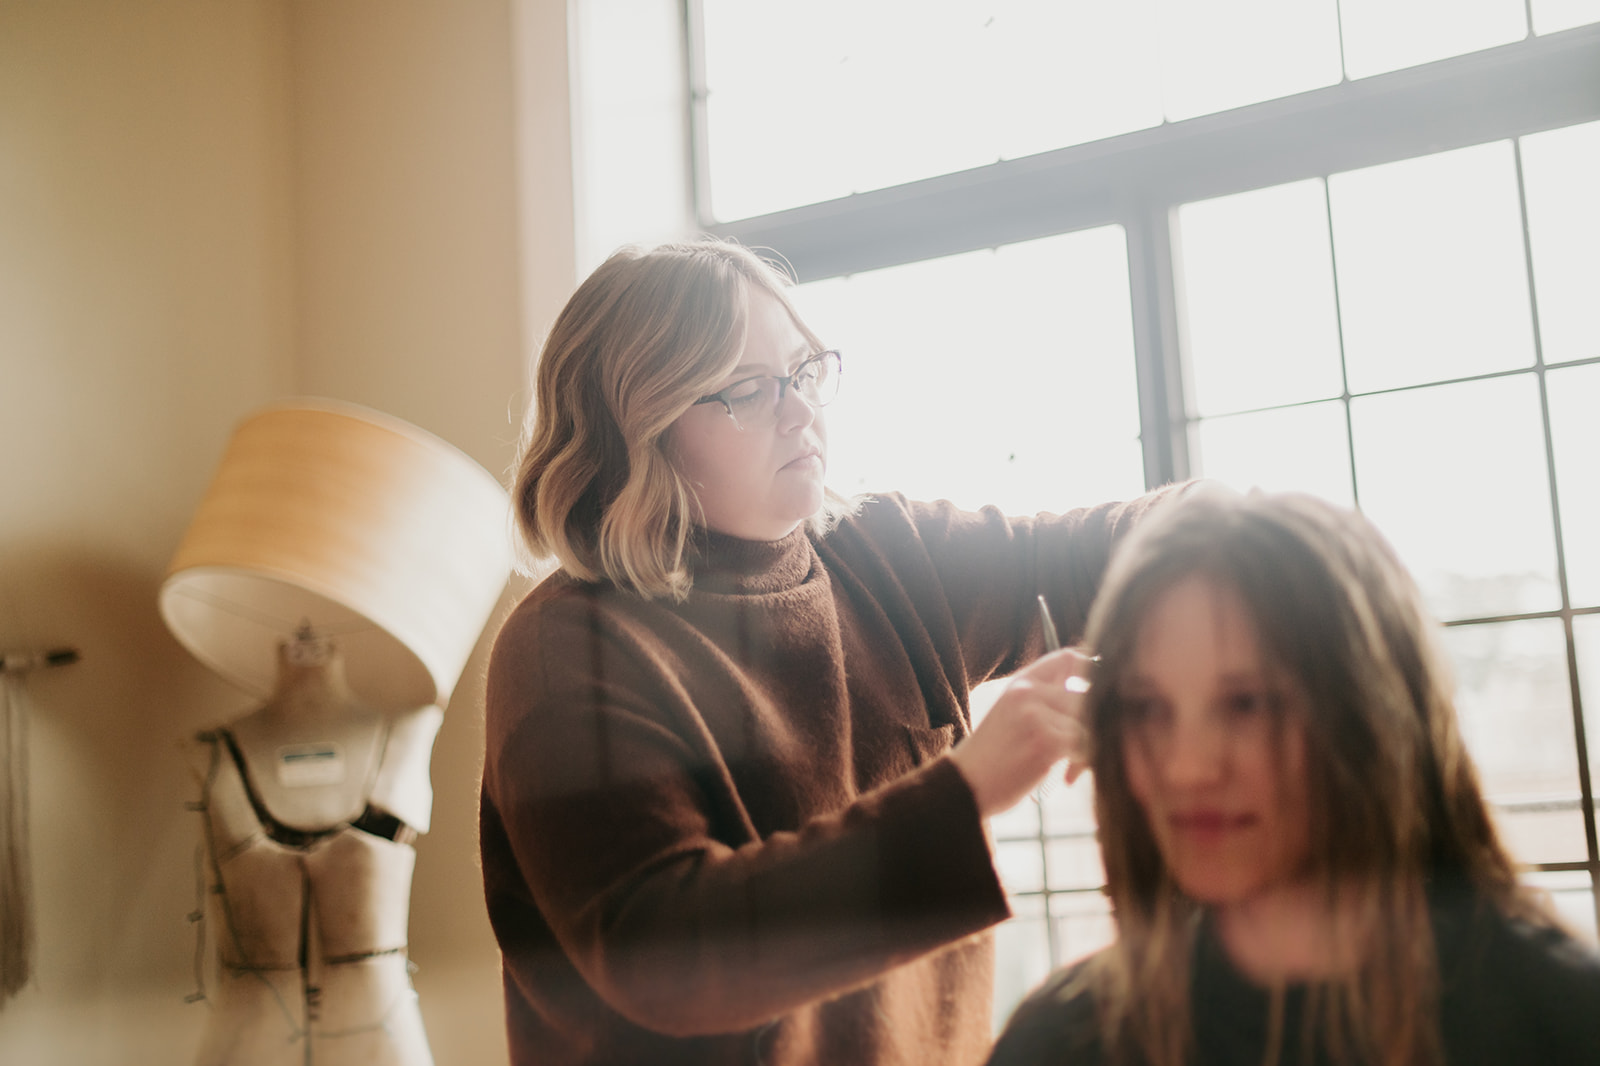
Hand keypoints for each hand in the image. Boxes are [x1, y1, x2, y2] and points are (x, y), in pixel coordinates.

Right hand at [948, 647, 1094, 817]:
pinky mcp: (1046, 741)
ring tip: (1072, 769)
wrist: (965, 787)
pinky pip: (1086, 746)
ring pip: (1090, 723)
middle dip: (1096, 723)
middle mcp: (1028, 693)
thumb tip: (1091, 694)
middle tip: (1086, 750)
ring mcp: (1037, 715)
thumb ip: (1044, 700)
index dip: (1091, 672)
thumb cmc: (992, 759)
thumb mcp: (1011, 716)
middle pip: (1088, 695)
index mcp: (1020, 684)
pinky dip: (1083, 764)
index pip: (1069, 658)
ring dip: (1089, 749)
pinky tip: (1066, 778)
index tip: (1099, 696)